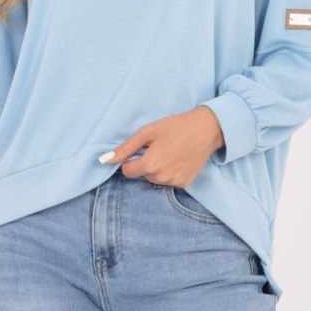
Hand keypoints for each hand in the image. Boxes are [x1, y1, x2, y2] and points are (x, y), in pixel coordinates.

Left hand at [99, 106, 224, 186]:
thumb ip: (125, 148)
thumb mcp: (147, 132)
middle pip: (142, 175)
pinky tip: (178, 158)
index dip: (131, 159)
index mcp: (150, 165)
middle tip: (159, 147)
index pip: (127, 171)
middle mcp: (161, 178)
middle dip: (145, 163)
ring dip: (157, 168)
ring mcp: (174, 182)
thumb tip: (103, 160)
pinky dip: (170, 171)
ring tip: (170, 151)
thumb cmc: (176, 127)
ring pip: (155, 179)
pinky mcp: (185, 183)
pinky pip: (169, 180)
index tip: (142, 149)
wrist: (206, 129)